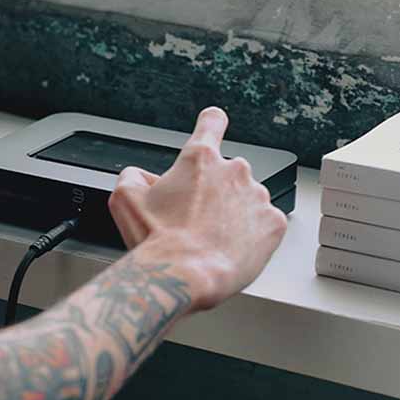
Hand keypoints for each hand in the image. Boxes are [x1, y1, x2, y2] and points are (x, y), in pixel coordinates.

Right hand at [108, 106, 287, 309]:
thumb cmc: (157, 241)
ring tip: (211, 241)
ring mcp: (258, 196)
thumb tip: (140, 177)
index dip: (211, 124)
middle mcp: (234, 170)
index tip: (213, 124)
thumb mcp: (125, 199)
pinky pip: (263, 224)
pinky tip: (230, 248)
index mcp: (200, 159)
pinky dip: (250, 235)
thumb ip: (133, 176)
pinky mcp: (274, 223)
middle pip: (226, 174)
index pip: (212, 123)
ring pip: (246, 200)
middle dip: (213, 192)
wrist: (185, 276)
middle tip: (194, 220)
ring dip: (232, 214)